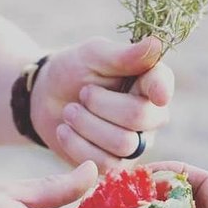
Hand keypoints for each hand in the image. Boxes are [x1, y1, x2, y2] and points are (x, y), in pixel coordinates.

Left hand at [32, 37, 173, 170]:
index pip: (162, 84)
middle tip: (82, 94)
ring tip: (70, 112)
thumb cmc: (74, 71)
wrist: (44, 100)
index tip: (158, 95)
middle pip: (140, 117)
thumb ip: (124, 55)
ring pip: (123, 144)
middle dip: (101, 105)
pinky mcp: (116, 165)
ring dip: (86, 125)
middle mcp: (150, 113)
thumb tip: (156, 43)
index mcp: (148, 80)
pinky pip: (106, 164)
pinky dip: (77, 145)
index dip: (162, 90)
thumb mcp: (93, 55)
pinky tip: (66, 131)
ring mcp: (136, 142)